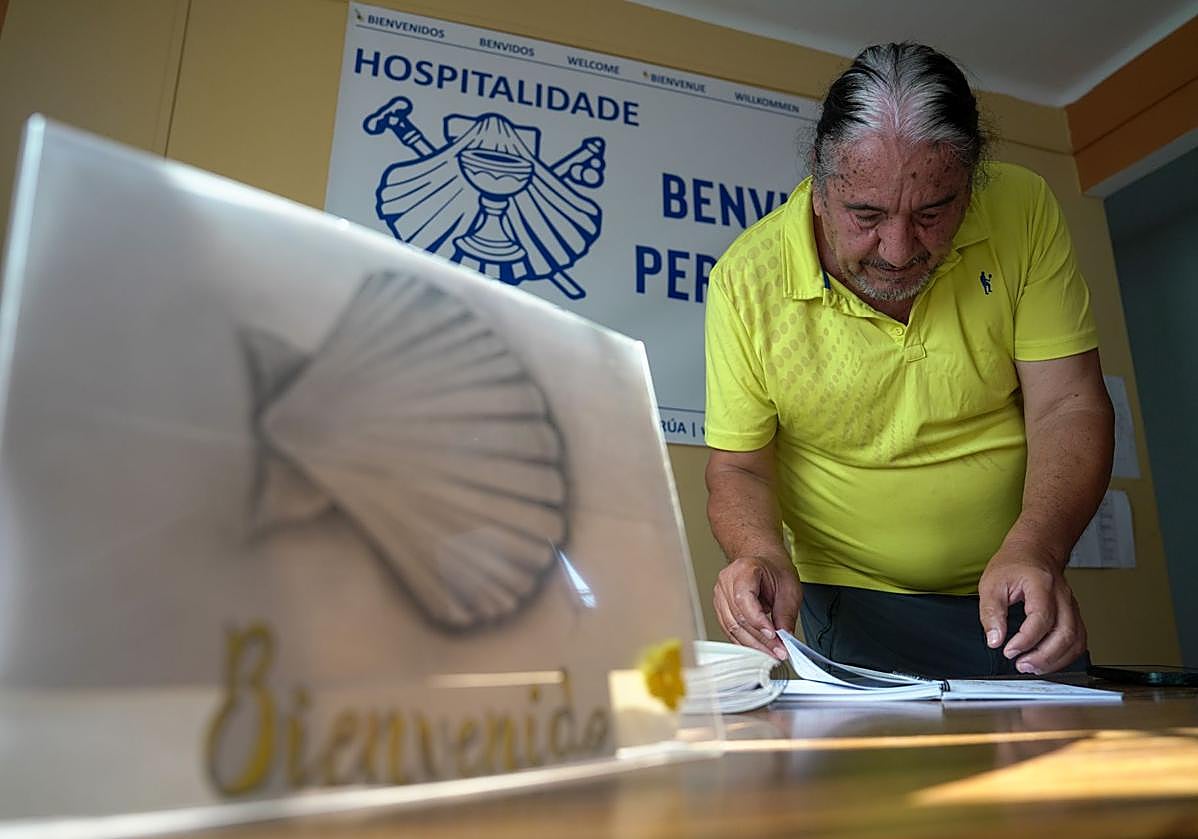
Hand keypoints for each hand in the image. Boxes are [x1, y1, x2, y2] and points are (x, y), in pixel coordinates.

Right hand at [713, 555, 799, 658]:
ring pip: (732, 628)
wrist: (763, 562)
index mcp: (743, 570)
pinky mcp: (721, 609)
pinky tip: (760, 648)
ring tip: (771, 653)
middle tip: (778, 651)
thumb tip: (785, 638)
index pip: (744, 600)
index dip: (758, 621)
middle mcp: (726, 582)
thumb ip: (786, 614)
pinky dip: (746, 642)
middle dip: (760, 639)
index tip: (774, 636)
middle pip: (738, 618)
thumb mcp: (789, 588)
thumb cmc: (774, 570)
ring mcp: (720, 596)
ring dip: (753, 645)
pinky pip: (731, 630)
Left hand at [978, 543, 1085, 673]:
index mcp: (1042, 585)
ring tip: (1032, 667)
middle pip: (1065, 633)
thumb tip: (994, 639)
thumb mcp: (992, 583)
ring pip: (1075, 640)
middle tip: (1022, 665)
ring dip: (1056, 660)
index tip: (1009, 650)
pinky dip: (1065, 656)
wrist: (1034, 551)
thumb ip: (991, 612)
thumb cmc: (1014, 564)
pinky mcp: (1073, 615)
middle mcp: (1062, 596)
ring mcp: (1071, 606)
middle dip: (1044, 656)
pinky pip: (1078, 640)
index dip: (1026, 640)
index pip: (1041, 618)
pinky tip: (1048, 661)